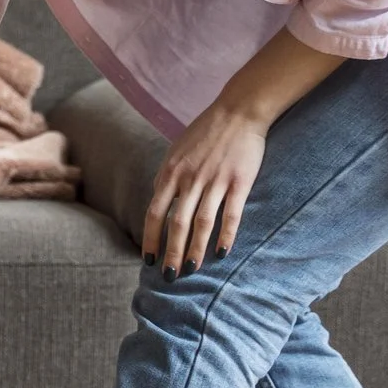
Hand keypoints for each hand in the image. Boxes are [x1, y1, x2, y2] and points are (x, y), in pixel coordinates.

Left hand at [142, 101, 267, 275]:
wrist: (238, 111)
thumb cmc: (205, 133)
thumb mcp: (176, 152)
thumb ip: (167, 178)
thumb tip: (158, 203)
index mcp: (171, 172)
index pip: (155, 213)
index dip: (150, 239)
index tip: (148, 260)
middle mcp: (190, 179)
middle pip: (176, 224)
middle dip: (171, 253)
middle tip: (168, 276)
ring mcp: (215, 180)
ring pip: (201, 223)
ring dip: (195, 250)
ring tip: (191, 271)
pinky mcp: (239, 182)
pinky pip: (230, 214)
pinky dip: (225, 236)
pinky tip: (221, 254)